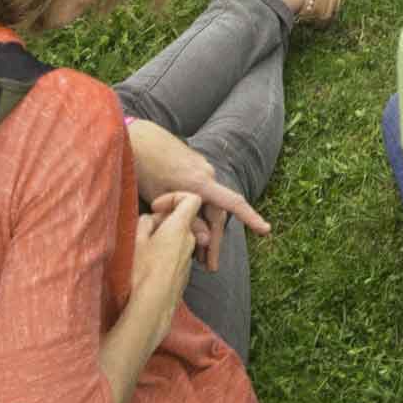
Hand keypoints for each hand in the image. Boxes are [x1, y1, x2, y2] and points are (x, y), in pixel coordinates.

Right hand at [127, 185, 209, 315]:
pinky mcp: (184, 277)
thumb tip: (151, 220)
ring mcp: (188, 261)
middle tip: (144, 232)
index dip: (174, 197)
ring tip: (143, 251)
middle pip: (183, 221)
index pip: (192, 199)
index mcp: (180, 228)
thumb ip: (145, 223)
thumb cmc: (140, 272)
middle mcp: (190, 242)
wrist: (150, 310)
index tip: (156, 208)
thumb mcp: (135, 240)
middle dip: (165, 221)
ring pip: (180, 240)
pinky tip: (149, 268)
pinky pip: (177, 257)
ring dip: (165, 239)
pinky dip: (167, 255)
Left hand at [149, 161, 276, 259]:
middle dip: (214, 241)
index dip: (250, 217)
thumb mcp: (161, 198)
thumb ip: (186, 220)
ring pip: (209, 205)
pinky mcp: (193, 167)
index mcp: (201, 182)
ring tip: (197, 255)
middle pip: (217, 213)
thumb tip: (206, 240)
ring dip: (205, 229)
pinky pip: (203, 195)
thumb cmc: (145, 168)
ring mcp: (201, 169)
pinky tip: (190, 229)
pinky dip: (199, 214)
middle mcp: (207, 174)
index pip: (232, 202)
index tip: (265, 230)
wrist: (137, 136)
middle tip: (209, 266)